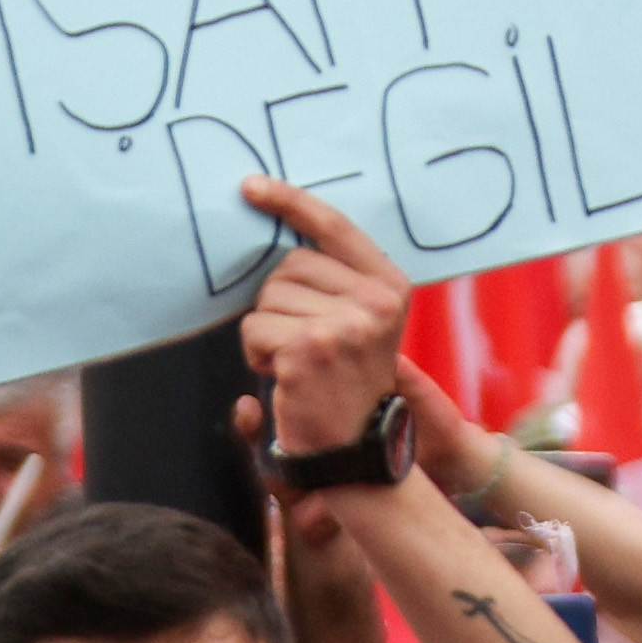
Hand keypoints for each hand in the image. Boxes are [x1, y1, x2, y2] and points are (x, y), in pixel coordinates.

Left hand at [232, 177, 411, 455]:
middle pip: (288, 265)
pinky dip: (257, 355)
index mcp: (389, 286)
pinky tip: (284, 378)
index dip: (290, 202)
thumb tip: (278, 233)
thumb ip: (333, 281)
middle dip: (278, 301)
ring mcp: (346, 323)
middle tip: (301, 345)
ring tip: (295, 365)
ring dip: (266, 332)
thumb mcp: (358, 323)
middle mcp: (376, 300)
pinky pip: (255, 328)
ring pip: (267, 299)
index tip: (251, 187)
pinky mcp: (311, 346)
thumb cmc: (344, 386)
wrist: (354, 455)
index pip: (334, 226)